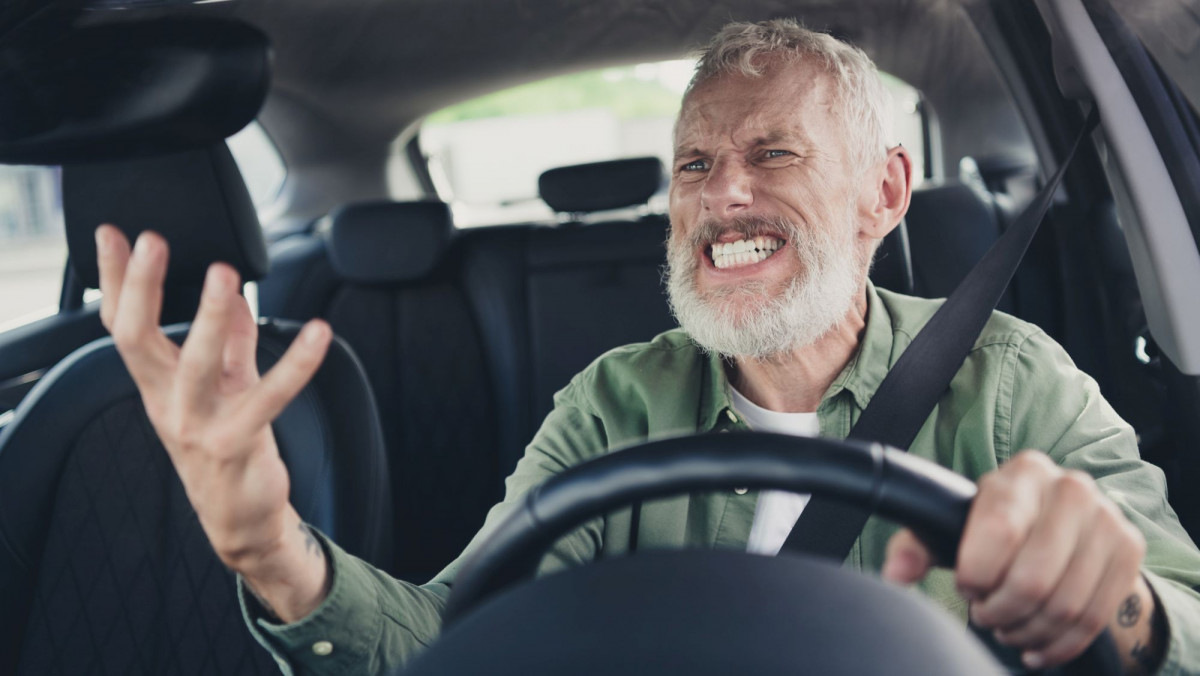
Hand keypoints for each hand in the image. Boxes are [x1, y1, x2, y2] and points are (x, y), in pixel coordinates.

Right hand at [96, 224, 332, 620]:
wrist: (241, 520)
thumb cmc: (230, 444)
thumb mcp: (224, 386)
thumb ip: (229, 340)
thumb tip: (233, 293)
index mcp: (157, 385)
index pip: (122, 325)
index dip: (117, 280)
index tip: (113, 233)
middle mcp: (167, 403)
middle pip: (138, 339)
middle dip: (142, 288)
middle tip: (152, 241)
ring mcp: (197, 426)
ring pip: (195, 364)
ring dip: (207, 317)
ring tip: (223, 274)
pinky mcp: (238, 444)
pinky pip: (268, 397)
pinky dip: (296, 364)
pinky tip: (319, 334)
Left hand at [881, 450, 1163, 672]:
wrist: (1060, 523)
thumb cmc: (995, 527)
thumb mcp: (953, 527)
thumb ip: (917, 544)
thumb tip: (895, 574)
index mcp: (1023, 473)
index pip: (998, 533)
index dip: (976, 574)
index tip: (967, 585)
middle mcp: (1071, 488)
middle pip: (1032, 579)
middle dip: (1000, 610)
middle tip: (985, 612)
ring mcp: (1106, 519)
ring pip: (1064, 605)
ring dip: (1027, 629)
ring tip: (1007, 626)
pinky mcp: (1129, 550)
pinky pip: (1094, 618)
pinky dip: (1059, 643)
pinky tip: (1036, 643)